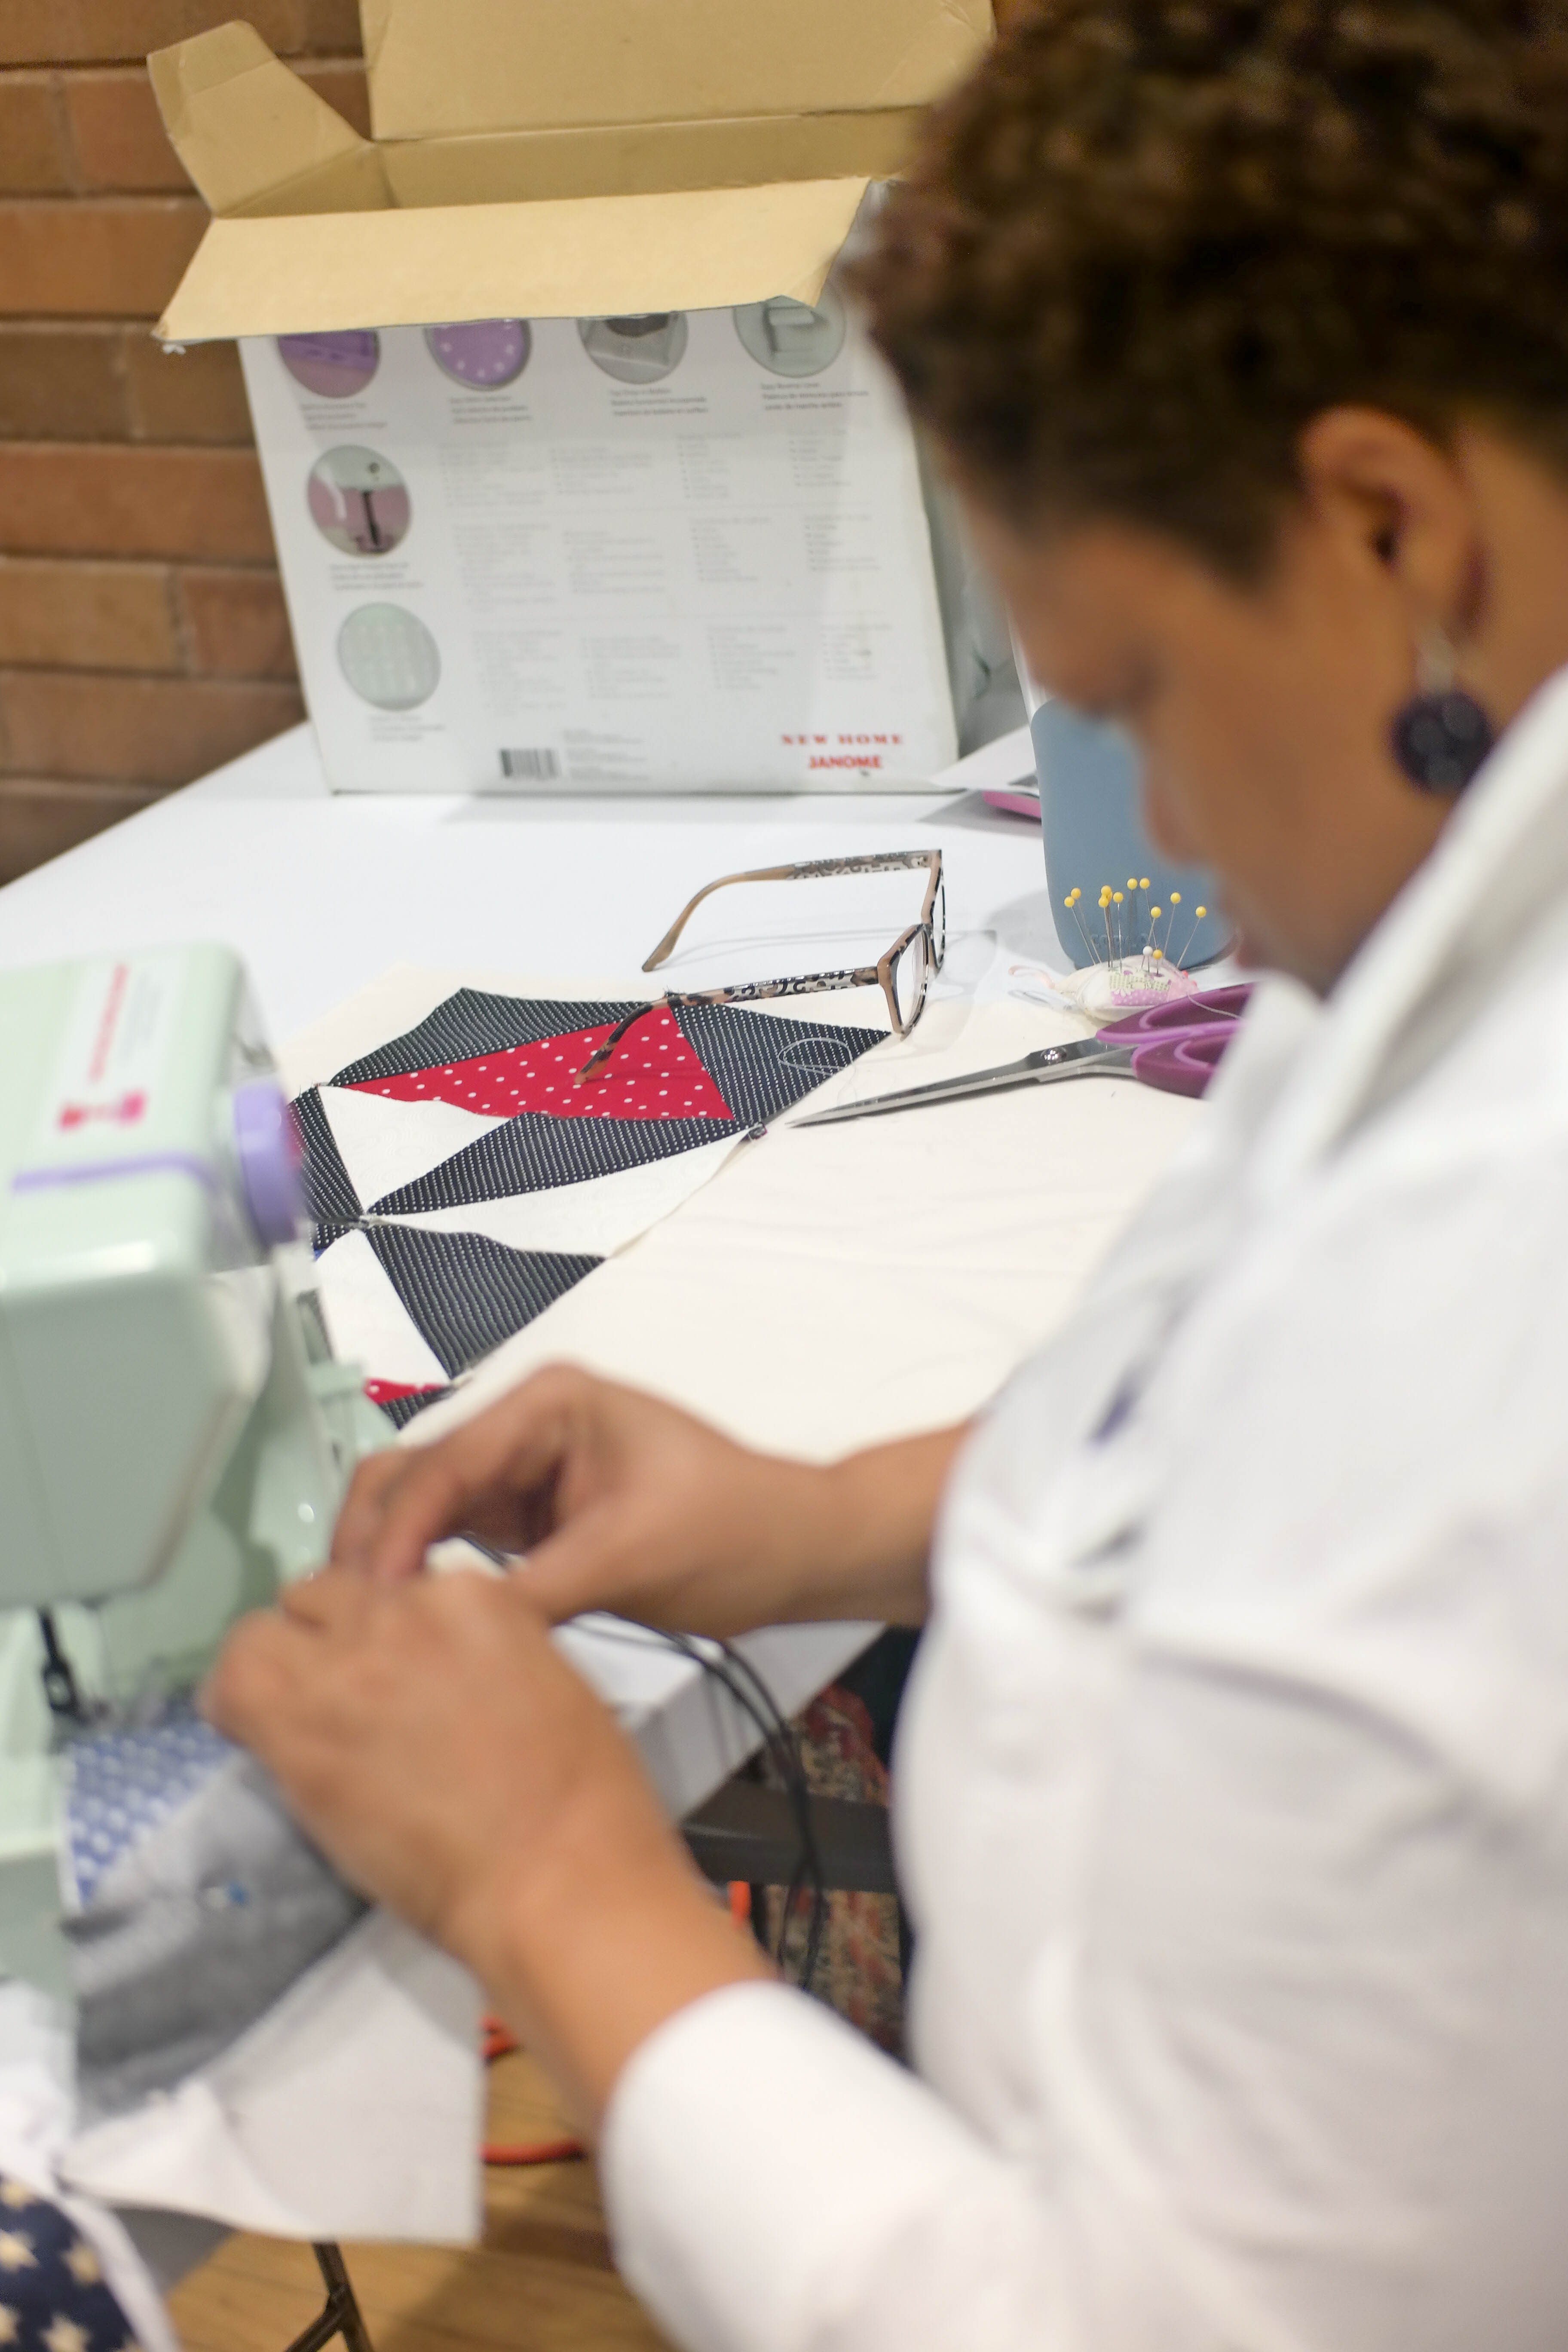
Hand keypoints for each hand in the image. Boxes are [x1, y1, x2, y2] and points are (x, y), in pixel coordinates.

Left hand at [203, 1566, 767, 2123]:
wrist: (555, 1873)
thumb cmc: (579, 1798)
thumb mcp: (542, 1682)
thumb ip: (473, 1654)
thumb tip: (427, 1673)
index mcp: (472, 1594)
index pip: (392, 1585)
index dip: (380, 1635)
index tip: (387, 1679)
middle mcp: (403, 1608)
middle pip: (324, 1595)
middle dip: (323, 1641)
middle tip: (335, 1702)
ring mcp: (348, 1661)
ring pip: (264, 1629)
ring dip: (271, 1666)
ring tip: (286, 1720)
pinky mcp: (301, 1723)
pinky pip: (232, 1685)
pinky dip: (234, 1706)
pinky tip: (255, 1739)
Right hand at [332, 1365, 958, 1631]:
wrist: (795, 1549)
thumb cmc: (736, 1528)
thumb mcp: (631, 1556)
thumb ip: (537, 1589)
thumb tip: (448, 1628)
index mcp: (549, 1403)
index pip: (445, 1463)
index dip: (396, 1533)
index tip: (365, 1598)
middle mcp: (525, 1427)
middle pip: (415, 1478)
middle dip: (373, 1542)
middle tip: (340, 1619)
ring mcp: (522, 1473)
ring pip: (424, 1513)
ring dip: (391, 1565)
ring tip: (361, 1633)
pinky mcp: (529, 1522)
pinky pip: (456, 1547)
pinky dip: (426, 1582)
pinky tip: (406, 1629)